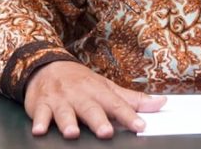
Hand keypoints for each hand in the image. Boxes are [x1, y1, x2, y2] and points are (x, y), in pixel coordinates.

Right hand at [23, 61, 165, 138]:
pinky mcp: (41, 105)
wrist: (47, 65)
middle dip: (98, 120)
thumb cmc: (81, 82)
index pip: (116, 105)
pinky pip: (39, 114)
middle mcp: (80, 95)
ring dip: (68, 122)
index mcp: (98, 92)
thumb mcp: (107, 87)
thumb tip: (161, 103)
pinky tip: (40, 130)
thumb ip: (132, 99)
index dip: (129, 116)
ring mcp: (60, 100)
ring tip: (72, 133)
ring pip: (64, 112)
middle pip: (90, 109)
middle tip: (106, 132)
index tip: (140, 126)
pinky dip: (39, 122)